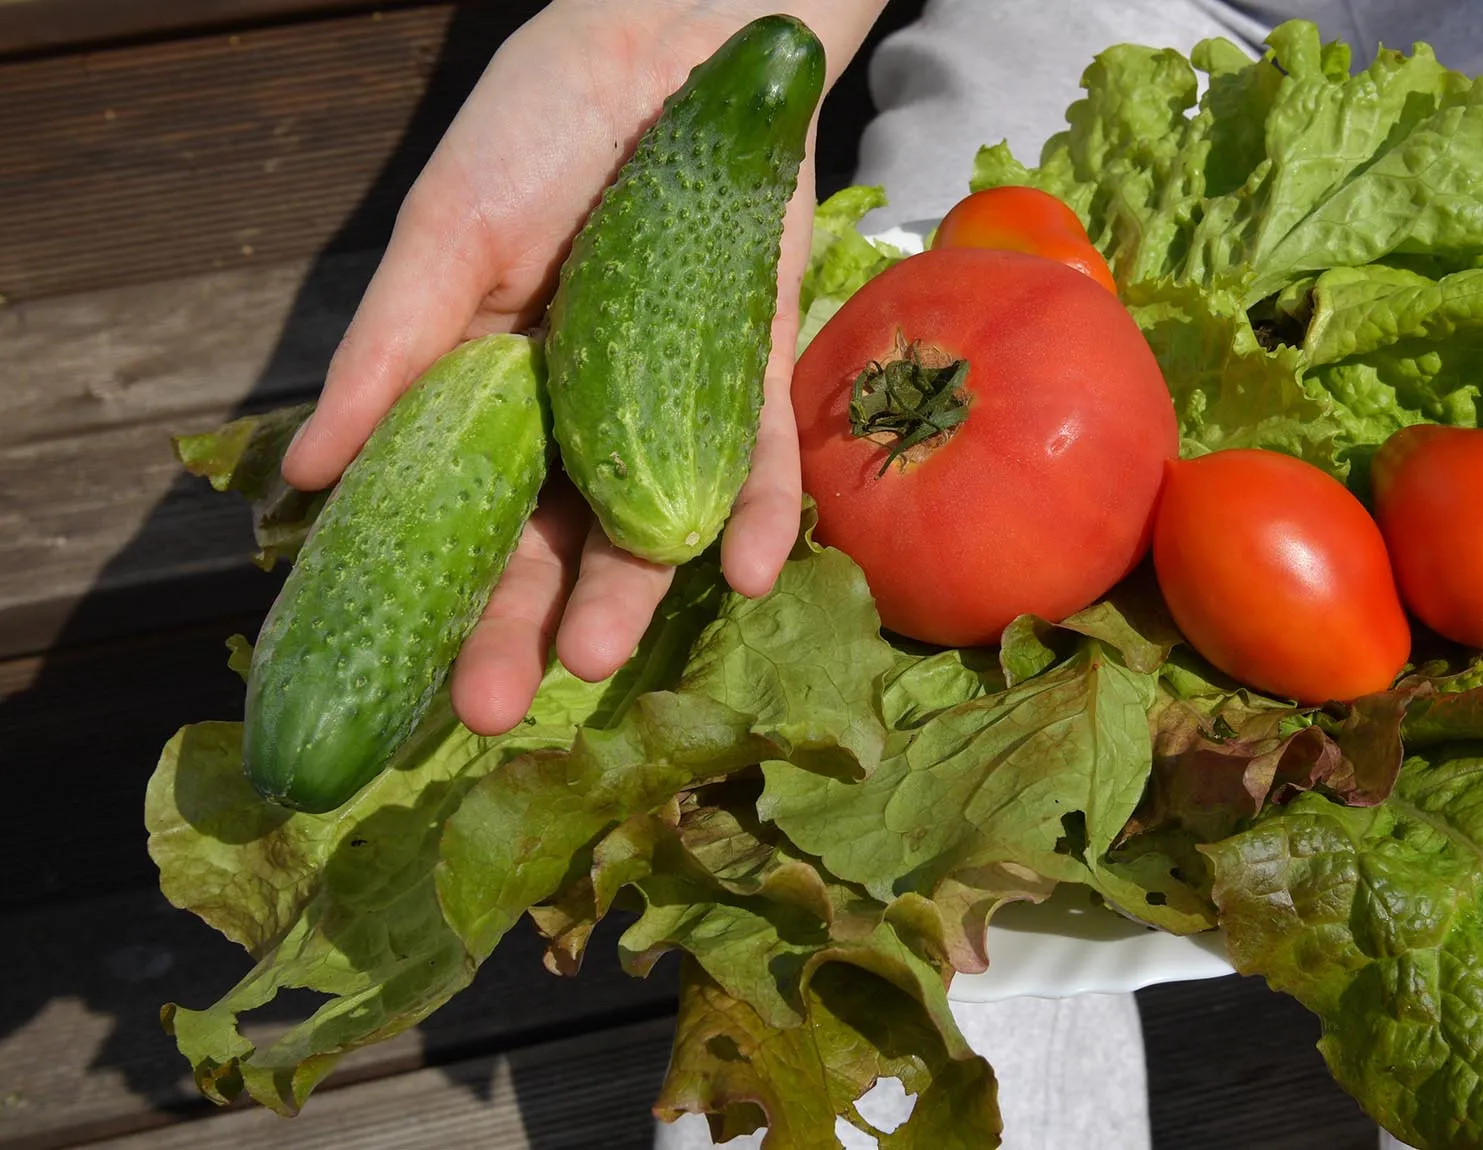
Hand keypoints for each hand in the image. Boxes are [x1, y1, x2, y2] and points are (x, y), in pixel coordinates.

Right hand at [280, 1, 874, 734]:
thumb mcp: (449, 234)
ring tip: (603, 650)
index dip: (446, 598)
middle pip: (554, 540)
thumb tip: (306, 474)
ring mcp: (666, 401)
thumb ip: (391, 351)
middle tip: (504, 706)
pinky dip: (754, 508)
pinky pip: (755, 452)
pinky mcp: (752, 368)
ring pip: (652, 517)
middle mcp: (578, 416)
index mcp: (491, 391)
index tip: (423, 684)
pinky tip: (746, 569)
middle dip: (528, 622)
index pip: (466, 516)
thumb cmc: (537, 126)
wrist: (675, 42)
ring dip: (631, 589)